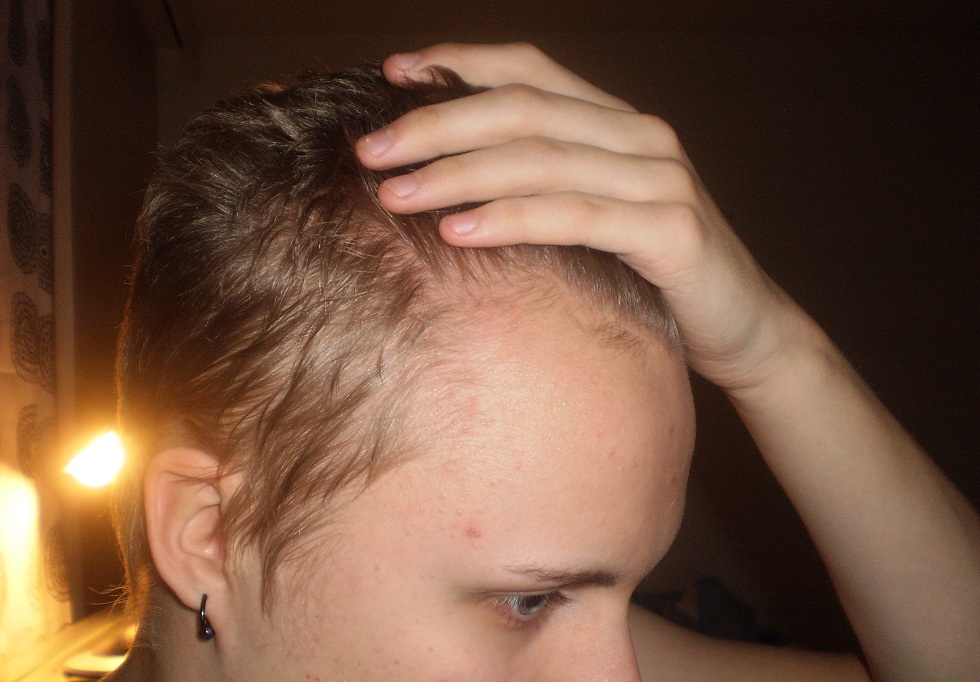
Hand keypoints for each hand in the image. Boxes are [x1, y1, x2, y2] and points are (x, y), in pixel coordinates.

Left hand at [357, 43, 812, 392]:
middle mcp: (641, 136)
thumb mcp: (598, 217)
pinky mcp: (673, 230)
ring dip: (457, 173)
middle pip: (522, 109)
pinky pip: (576, 216)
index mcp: (617, 123)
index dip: (459, 63)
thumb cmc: (654, 276)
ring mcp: (662, 178)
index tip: (393, 74)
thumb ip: (545, 186)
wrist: (745, 328)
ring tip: (393, 194)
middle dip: (436, 126)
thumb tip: (451, 180)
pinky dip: (511, 219)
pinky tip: (456, 231)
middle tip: (370, 151)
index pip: (530, 70)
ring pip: (540, 158)